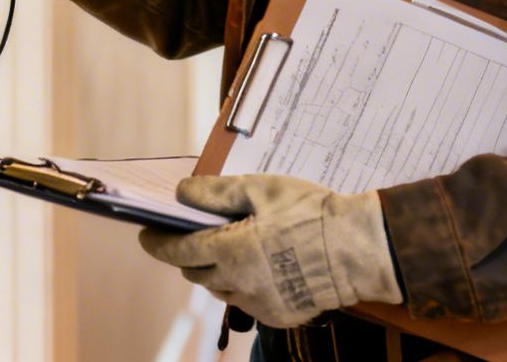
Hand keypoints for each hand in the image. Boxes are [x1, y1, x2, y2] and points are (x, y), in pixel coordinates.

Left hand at [138, 175, 402, 328]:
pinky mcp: (277, 316)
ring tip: (235, 249)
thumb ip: (216, 193)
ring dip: (217, 272)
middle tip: (197, 236)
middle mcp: (237, 285)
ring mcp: (258, 305)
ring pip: (220, 290)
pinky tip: (264, 267)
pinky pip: (248, 301)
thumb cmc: (311, 213)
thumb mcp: (262, 190)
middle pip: (196, 273)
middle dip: (190, 255)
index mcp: (228, 252)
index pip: (177, 251)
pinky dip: (245, 285)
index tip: (147, 235)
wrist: (359, 249)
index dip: (158, 243)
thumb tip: (182, 193)